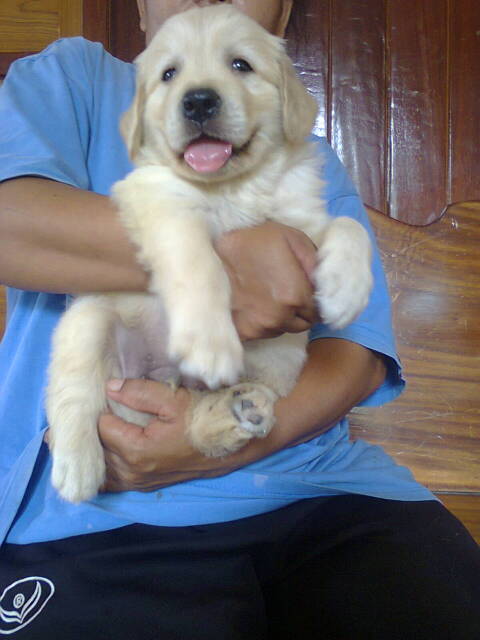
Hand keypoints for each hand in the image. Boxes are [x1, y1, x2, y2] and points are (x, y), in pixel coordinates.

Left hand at [99, 379, 239, 491]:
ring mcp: (138, 482)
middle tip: (101, 414)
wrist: (227, 445)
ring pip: (102, 467)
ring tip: (98, 432)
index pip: (101, 427)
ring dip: (98, 450)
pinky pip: (112, 482)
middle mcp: (133, 472)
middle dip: (95, 431)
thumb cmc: (201, 420)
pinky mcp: (144, 486)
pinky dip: (105, 469)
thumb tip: (109, 387)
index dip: (103, 410)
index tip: (109, 399)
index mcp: (137, 450)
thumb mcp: (173, 399)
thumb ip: (139, 392)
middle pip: (98, 448)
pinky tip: (105, 454)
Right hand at [215, 221, 318, 339]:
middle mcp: (280, 318)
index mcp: (295, 295)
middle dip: (299, 308)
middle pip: (303, 322)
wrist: (206, 256)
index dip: (311, 297)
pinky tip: (252, 304)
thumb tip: (326, 283)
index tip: (299, 285)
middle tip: (283, 289)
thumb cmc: (249, 242)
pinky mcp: (243, 334)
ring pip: (283, 329)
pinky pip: (263, 333)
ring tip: (265, 294)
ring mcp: (260, 329)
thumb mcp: (288, 237)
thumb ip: (314, 260)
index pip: (317, 310)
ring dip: (281, 316)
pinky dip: (262, 322)